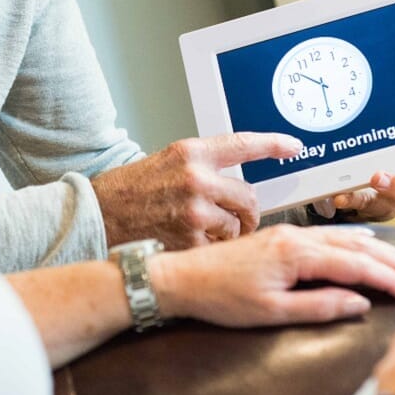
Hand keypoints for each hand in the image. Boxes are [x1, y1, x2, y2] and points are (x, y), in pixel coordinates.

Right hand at [92, 132, 301, 249]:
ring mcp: (194, 210)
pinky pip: (220, 248)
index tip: (293, 146)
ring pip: (237, 226)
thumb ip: (203, 166)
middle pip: (249, 197)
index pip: (243, 143)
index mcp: (192, 152)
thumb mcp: (168, 161)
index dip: (274, 144)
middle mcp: (196, 178)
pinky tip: (193, 244)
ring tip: (206, 233)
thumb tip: (236, 179)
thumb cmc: (132, 189)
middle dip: (248, 213)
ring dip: (230, 234)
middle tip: (240, 220)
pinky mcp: (190, 239)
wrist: (100, 213)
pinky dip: (213, 251)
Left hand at [152, 224, 394, 326]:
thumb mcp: (272, 312)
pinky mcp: (280, 238)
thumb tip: (360, 303)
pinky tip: (366, 245)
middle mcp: (296, 238)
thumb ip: (319, 306)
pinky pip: (327, 236)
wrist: (183, 278)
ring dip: (380, 252)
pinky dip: (355, 242)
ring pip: (345, 239)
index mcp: (296, 254)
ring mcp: (288, 235)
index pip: (357, 265)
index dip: (391, 280)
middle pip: (358, 248)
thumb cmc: (222, 299)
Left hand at [325, 90, 394, 220]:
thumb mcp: (375, 116)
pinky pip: (370, 205)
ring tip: (377, 177)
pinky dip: (357, 200)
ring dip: (394, 187)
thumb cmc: (371, 143)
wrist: (345, 179)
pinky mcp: (376, 204)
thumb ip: (388, 96)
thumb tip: (387, 56)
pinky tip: (343, 194)